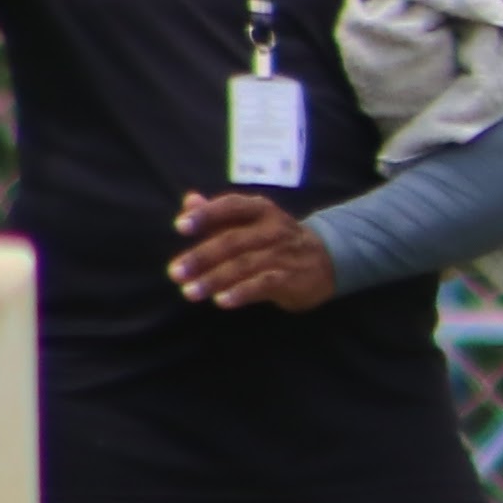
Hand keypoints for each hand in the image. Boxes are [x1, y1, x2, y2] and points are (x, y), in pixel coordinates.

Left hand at [172, 191, 337, 312]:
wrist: (326, 260)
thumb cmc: (277, 240)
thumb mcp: (251, 221)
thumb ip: (219, 214)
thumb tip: (189, 200)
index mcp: (261, 210)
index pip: (231, 206)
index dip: (206, 215)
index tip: (180, 227)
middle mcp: (273, 228)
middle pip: (232, 240)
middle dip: (201, 256)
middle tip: (175, 272)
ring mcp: (283, 253)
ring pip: (244, 265)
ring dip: (214, 279)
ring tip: (190, 292)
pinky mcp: (292, 278)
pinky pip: (263, 285)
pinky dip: (242, 292)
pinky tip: (222, 301)